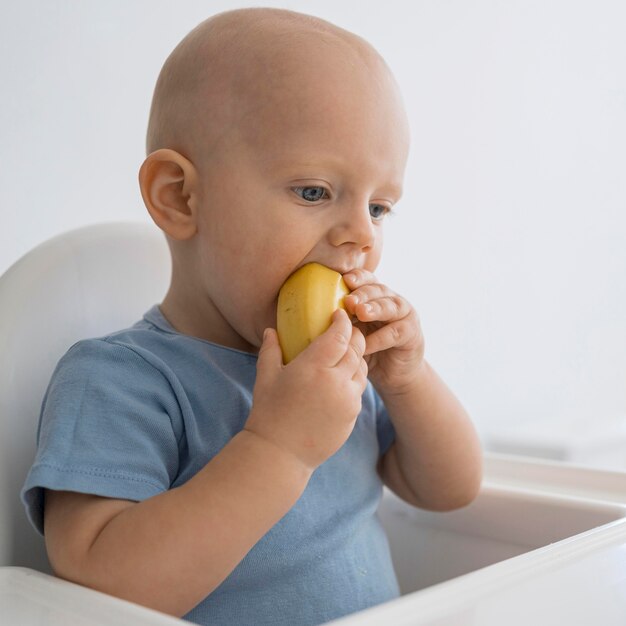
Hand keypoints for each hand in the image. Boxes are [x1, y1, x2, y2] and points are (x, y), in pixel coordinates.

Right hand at [245, 309, 367, 469]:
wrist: (280, 454)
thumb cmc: (268, 413)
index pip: (340, 335)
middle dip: (353, 335)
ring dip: (356, 356)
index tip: (338, 314)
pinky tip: (341, 377)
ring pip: (361, 367)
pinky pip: (359, 388)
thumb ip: (271, 350)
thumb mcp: (266, 377)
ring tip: (344, 353)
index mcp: (314, 367)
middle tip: (345, 330)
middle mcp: (335, 381)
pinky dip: (354, 378)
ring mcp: (347, 399)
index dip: (342, 322)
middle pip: (356, 348)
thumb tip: (271, 330)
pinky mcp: (352, 414)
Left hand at [343, 269, 424, 395]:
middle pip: (378, 290)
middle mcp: (391, 301)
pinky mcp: (412, 334)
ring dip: (375, 309)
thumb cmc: (367, 350)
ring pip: (390, 307)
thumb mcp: (352, 333)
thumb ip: (340, 321)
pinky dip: (379, 338)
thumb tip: (307, 316)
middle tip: (348, 300)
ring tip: (360, 313)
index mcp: (375, 296)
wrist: (393, 374)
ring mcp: (405, 315)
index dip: (358, 277)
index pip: (367, 279)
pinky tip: (366, 345)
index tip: (344, 279)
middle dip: (363, 293)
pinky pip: (395, 332)